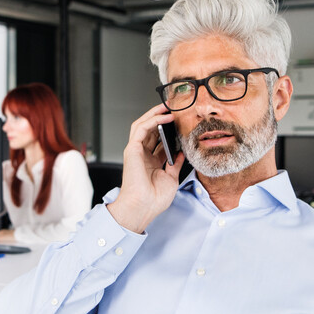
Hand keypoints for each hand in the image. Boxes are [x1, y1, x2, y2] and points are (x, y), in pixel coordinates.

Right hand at [106, 104, 185, 233]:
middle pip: (150, 129)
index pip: (158, 140)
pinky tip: (165, 117)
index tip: (180, 122)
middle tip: (173, 108)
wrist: (144, 207)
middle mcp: (142, 155)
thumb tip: (181, 152)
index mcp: (150, 162)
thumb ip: (175, 164)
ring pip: (142, 125)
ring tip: (168, 107)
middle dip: (160, 117)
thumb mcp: (171, 179)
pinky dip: (153, 120)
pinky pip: (141, 129)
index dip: (168, 129)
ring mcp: (136, 151)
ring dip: (155, 114)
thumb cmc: (154, 199)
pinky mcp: (132, 149)